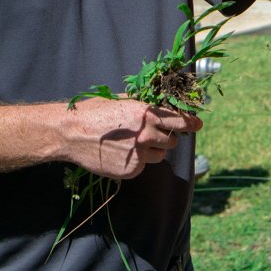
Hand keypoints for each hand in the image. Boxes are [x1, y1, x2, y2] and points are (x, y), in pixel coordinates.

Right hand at [65, 96, 202, 179]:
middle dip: (167, 137)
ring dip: (153, 150)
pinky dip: (138, 161)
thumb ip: (145, 103)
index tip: (197, 124)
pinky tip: (121, 153)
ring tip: (132, 143)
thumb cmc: (96, 112)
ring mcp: (140, 154)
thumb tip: (165, 104)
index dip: (191, 122)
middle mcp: (147, 134)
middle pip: (173, 140)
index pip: (180, 120)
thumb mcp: (122, 100)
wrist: (72, 134)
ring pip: (160, 155)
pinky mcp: (132, 170)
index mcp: (147, 113)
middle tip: (152, 134)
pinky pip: (144, 166)